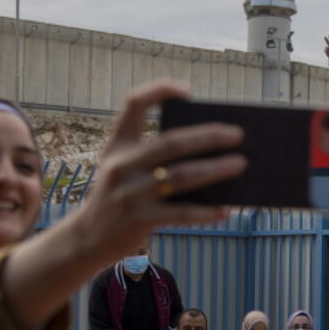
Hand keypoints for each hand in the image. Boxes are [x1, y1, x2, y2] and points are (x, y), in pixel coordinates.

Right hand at [1, 82, 247, 329]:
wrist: (88, 238)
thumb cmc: (120, 196)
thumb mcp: (124, 169)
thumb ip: (155, 157)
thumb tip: (211, 153)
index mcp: (117, 144)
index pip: (134, 104)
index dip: (160, 91)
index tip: (188, 91)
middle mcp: (120, 165)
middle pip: (170, 142)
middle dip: (207, 136)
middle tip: (237, 134)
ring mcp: (128, 193)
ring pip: (180, 177)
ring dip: (215, 170)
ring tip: (240, 164)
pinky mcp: (138, 220)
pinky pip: (180, 213)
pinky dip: (206, 211)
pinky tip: (227, 209)